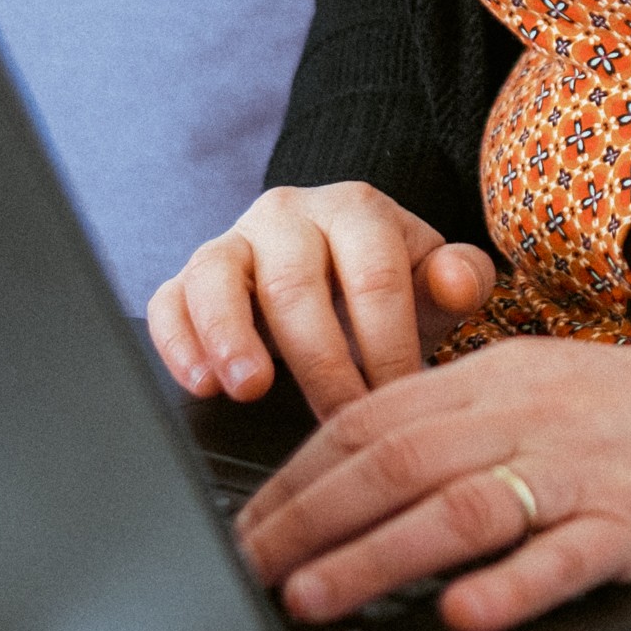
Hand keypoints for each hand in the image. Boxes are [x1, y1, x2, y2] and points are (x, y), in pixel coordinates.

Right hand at [147, 183, 497, 418]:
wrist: (333, 271)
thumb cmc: (389, 288)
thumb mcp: (434, 281)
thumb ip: (460, 278)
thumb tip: (459, 281)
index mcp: (358, 209)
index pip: (373, 275)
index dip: (387, 343)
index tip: (397, 403)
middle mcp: (289, 214)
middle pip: (295, 282)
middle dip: (318, 360)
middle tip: (336, 420)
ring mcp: (233, 241)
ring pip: (217, 276)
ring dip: (231, 336)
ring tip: (248, 388)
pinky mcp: (188, 276)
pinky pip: (170, 299)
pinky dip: (178, 340)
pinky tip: (199, 383)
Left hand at [234, 336, 630, 630]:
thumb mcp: (554, 393)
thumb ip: (467, 425)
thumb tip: (362, 477)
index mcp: (504, 375)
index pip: (374, 418)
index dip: (297, 473)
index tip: (243, 525)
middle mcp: (534, 410)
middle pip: (396, 460)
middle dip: (305, 519)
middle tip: (242, 571)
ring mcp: (587, 466)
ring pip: (459, 505)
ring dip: (372, 556)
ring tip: (307, 600)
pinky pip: (564, 555)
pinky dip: (507, 586)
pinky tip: (461, 614)